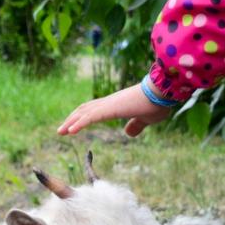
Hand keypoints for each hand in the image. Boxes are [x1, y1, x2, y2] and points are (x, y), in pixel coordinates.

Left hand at [57, 82, 173, 137]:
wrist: (164, 92)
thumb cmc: (158, 103)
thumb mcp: (145, 119)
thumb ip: (136, 125)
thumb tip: (128, 133)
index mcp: (116, 104)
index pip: (94, 110)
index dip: (82, 117)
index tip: (73, 126)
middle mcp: (109, 102)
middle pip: (85, 110)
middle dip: (72, 119)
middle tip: (61, 130)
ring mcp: (109, 104)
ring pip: (84, 113)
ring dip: (71, 122)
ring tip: (60, 132)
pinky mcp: (111, 108)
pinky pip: (91, 117)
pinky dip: (79, 123)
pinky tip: (70, 131)